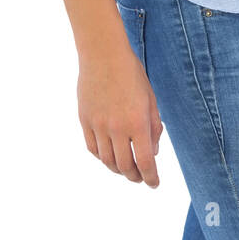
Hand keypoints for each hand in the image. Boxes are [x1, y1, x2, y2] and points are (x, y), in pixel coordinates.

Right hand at [77, 42, 162, 187]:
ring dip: (118, 170)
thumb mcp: (150, 99)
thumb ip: (153, 127)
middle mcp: (116, 128)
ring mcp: (98, 126)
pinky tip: (109, 157)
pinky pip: (93, 149)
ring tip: (126, 170)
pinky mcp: (84, 121)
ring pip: (107, 161)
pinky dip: (102, 158)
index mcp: (137, 122)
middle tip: (141, 179)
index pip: (145, 162)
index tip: (154, 184)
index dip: (151, 177)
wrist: (103, 55)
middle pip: (125, 166)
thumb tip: (151, 153)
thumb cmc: (132, 75)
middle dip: (135, 177)